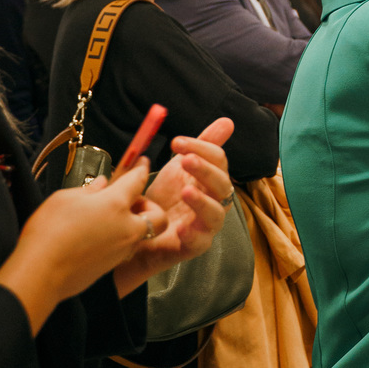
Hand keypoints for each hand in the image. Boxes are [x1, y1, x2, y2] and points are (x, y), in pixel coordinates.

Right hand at [0, 160, 167, 334]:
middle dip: (150, 207)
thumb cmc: (49, 232)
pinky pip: (127, 250)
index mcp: (115, 204)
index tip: (143, 162)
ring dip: (135, 225)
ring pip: (143, 235)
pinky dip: (121, 241)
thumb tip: (102, 185)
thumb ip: (88, 190)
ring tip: (111, 220)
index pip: (138, 181)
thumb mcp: (64, 199)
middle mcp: (127, 228)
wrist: (41, 273)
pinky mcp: (113, 266)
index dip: (141, 169)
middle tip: (130, 202)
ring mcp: (123, 250)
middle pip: (158, 216)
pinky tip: (100, 237)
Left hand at [113, 118, 235, 296]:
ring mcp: (206, 224)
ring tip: (185, 191)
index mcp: (211, 179)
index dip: (201, 147)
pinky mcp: (195, 245)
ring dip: (203, 201)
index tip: (176, 142)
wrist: (140, 233)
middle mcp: (214, 200)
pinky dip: (192, 234)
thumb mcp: (177, 168)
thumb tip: (227, 122)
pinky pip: (200, 241)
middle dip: (205, 170)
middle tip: (186, 161)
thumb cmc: (165, 199)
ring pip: (216, 213)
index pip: (218, 159)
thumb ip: (199, 146)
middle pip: (222, 183)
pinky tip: (180, 226)